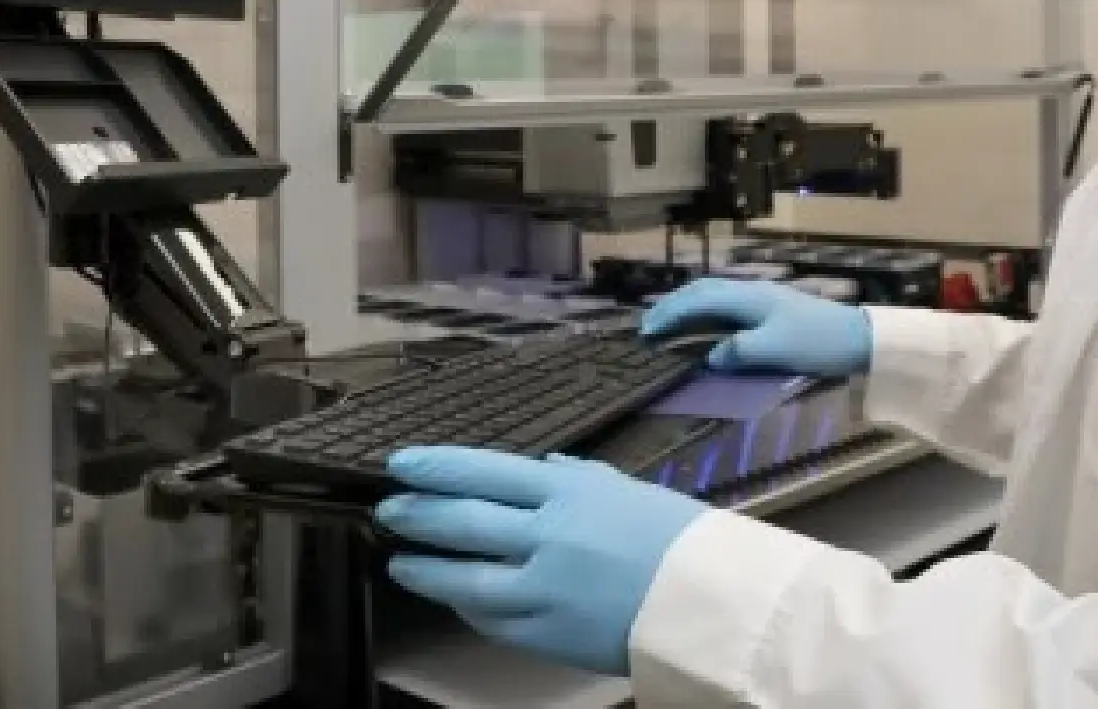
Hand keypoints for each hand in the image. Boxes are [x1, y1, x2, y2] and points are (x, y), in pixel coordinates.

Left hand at [376, 447, 707, 676]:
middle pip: (464, 521)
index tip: (402, 463)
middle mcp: (547, 536)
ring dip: (425, 569)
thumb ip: (579, 480)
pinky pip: (493, 620)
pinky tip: (454, 599)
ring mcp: (542, 589)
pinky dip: (468, 607)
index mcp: (568, 493)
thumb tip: (545, 471)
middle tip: (387, 509)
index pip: (485, 472)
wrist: (710, 601)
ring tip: (399, 562)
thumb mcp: (626, 491)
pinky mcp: (545, 634)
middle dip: (418, 514)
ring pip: (464, 578)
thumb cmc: (676, 538)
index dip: (439, 468)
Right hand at [641, 278, 872, 378]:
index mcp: (748, 297)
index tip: (646, 332)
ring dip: (688, 306)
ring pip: (715, 294)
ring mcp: (762, 297)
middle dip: (673, 306)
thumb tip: (708, 356)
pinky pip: (727, 303)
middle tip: (648, 326)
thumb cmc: (817, 343)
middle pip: (703, 290)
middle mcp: (751, 291)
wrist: (858, 337)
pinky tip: (705, 324)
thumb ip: (738, 351)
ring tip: (668, 322)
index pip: (698, 299)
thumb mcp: (775, 350)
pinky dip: (707, 311)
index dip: (670, 314)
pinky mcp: (772, 307)